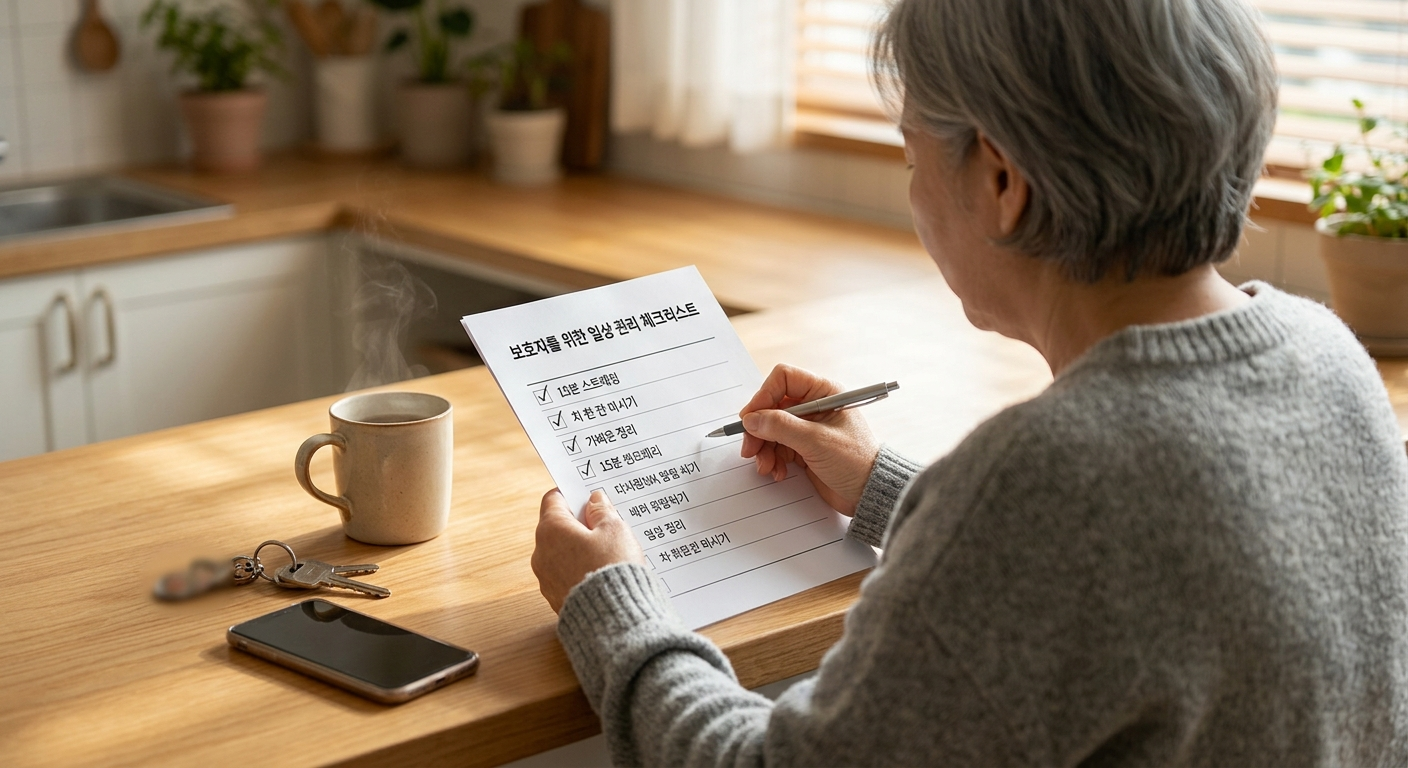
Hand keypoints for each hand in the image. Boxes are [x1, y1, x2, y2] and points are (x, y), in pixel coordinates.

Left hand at [531, 488, 645, 613]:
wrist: (613, 617)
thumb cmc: (612, 568)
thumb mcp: (614, 529)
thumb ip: (602, 510)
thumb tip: (594, 500)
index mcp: (551, 529)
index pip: (553, 499)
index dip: (572, 494)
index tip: (589, 496)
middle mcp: (541, 553)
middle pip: (557, 526)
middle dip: (580, 523)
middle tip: (606, 524)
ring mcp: (546, 578)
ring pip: (562, 552)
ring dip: (580, 547)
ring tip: (609, 551)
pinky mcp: (555, 598)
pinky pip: (566, 574)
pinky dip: (580, 569)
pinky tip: (602, 572)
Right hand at [739, 364, 880, 515]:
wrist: (870, 494)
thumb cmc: (856, 462)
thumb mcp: (817, 441)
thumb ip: (782, 427)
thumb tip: (752, 419)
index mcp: (824, 393)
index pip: (783, 379)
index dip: (763, 396)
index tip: (750, 418)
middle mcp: (814, 406)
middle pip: (772, 406)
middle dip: (759, 428)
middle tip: (750, 449)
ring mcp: (808, 428)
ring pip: (771, 429)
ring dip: (763, 448)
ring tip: (765, 466)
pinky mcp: (804, 448)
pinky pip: (777, 447)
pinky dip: (772, 459)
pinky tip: (777, 472)